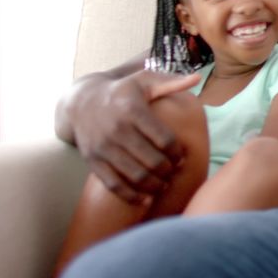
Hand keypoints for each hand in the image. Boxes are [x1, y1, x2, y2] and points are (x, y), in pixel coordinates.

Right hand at [65, 69, 199, 202]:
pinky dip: (132, 197)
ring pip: (135, 176)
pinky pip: (114, 185)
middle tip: (175, 171)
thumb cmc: (122, 91)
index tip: (182, 156)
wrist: (81, 103)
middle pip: (152, 161)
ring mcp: (103, 148)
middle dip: (169, 170)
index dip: (178, 152)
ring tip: (164, 184)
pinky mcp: (93, 162)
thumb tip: (197, 78)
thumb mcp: (144, 81)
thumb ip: (171, 82)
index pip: (164, 139)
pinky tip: (146, 199)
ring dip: (155, 186)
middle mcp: (117, 130)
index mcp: (133, 110)